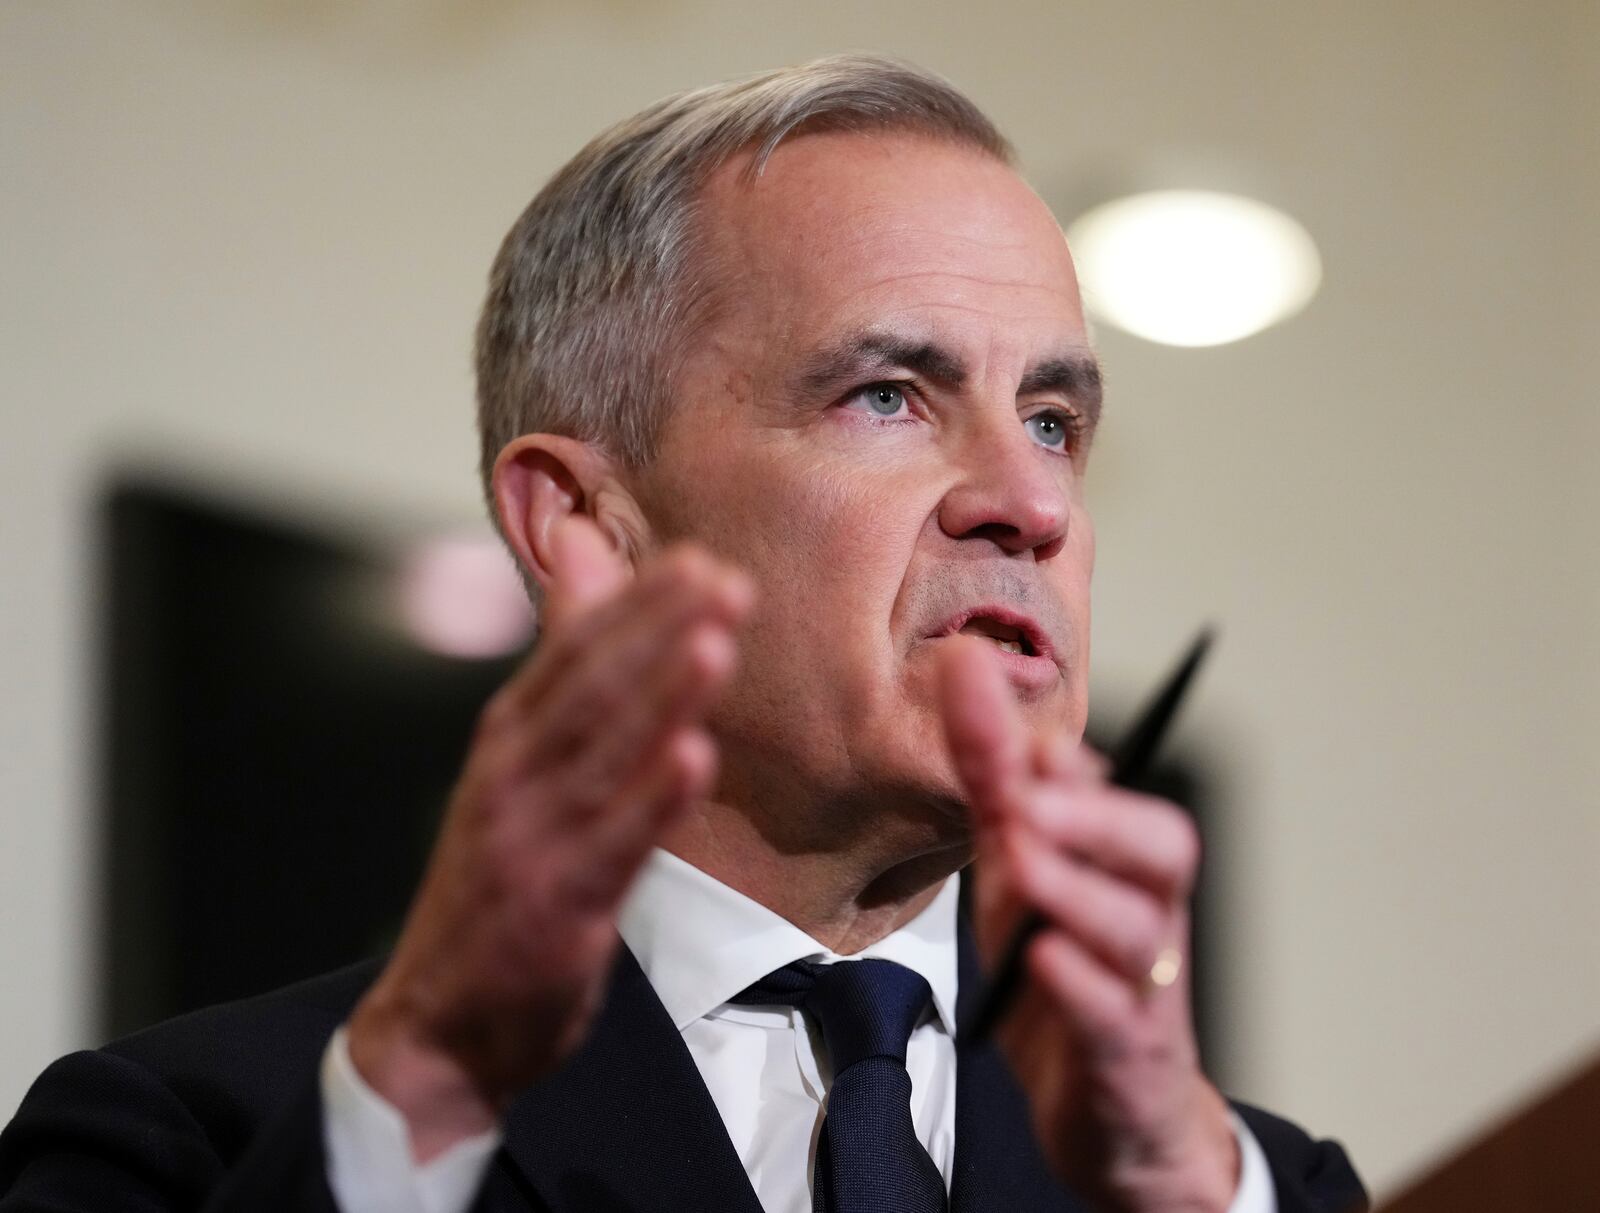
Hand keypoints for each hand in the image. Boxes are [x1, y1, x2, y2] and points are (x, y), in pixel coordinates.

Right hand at [348, 517, 751, 1160]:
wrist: (438, 1019)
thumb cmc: (499, 877)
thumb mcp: (524, 760)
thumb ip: (566, 660)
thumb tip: (584, 551)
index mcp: (510, 737)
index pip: (572, 652)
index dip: (634, 604)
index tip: (698, 562)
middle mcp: (513, 776)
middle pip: (587, 690)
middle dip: (656, 632)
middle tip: (722, 582)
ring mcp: (530, 840)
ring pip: (599, 757)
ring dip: (658, 700)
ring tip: (713, 646)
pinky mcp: (554, 905)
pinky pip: (609, 846)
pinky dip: (649, 802)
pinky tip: (692, 759)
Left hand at [940, 638, 1238, 1211]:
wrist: (1112, 1118)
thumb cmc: (1061, 980)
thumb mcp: (1015, 879)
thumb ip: (996, 788)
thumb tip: (970, 679)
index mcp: (1120, 867)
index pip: (1113, 797)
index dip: (1069, 763)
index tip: (1018, 730)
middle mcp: (1145, 915)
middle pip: (1161, 849)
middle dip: (1098, 815)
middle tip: (1028, 795)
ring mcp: (1141, 988)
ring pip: (1138, 930)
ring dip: (1079, 890)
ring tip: (1023, 863)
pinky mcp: (1127, 1056)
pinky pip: (1114, 1017)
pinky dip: (1079, 986)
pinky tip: (1041, 961)